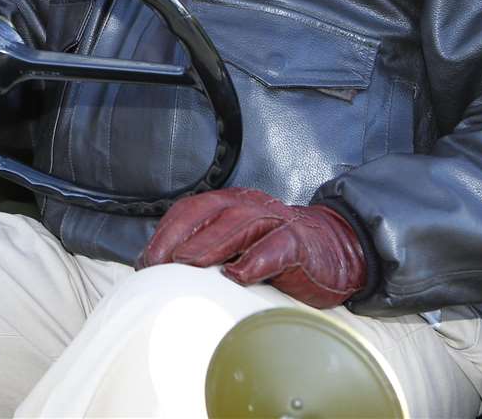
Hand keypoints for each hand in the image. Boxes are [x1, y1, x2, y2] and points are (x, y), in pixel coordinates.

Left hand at [138, 188, 366, 307]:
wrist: (336, 251)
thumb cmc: (277, 253)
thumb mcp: (238, 247)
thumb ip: (207, 251)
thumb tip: (159, 273)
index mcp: (229, 205)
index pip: (190, 211)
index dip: (165, 233)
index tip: (145, 262)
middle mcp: (250, 206)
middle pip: (207, 213)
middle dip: (177, 237)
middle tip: (156, 265)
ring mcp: (276, 222)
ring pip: (238, 225)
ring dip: (209, 244)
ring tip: (186, 264)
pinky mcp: (300, 243)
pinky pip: (277, 247)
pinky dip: (256, 260)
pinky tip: (239, 276)